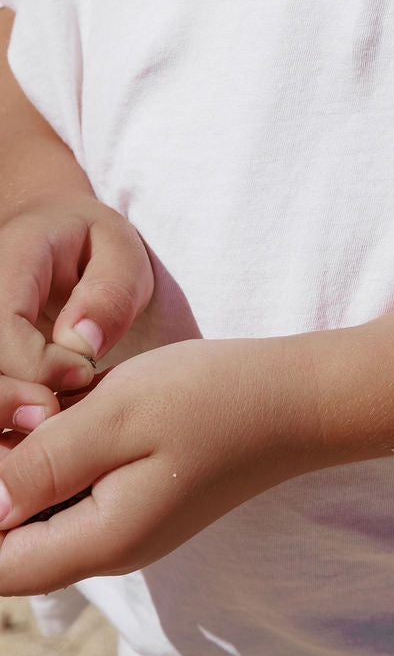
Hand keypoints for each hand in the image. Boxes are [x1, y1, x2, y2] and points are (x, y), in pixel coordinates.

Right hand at [0, 194, 154, 419]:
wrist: (54, 235)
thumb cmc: (91, 246)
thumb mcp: (119, 251)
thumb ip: (109, 293)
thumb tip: (82, 344)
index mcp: (9, 259)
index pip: (3, 325)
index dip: (39, 364)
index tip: (85, 371)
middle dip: (6, 400)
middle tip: (53, 414)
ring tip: (43, 419)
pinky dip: (3, 412)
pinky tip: (31, 420)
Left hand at [0, 336, 312, 592]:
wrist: (299, 397)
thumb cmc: (215, 398)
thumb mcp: (120, 414)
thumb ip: (45, 461)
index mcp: (100, 540)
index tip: (5, 440)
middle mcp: (110, 546)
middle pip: (17, 537)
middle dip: (8, 476)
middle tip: (38, 410)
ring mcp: (130, 522)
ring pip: (47, 506)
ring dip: (37, 458)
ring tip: (69, 400)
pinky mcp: (146, 496)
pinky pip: (82, 487)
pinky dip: (69, 449)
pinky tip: (87, 402)